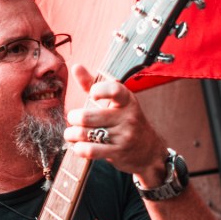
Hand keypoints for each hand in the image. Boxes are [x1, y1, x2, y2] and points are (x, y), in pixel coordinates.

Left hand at [64, 64, 169, 182]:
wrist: (149, 150)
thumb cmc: (125, 121)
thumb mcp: (115, 102)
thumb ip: (92, 85)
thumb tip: (75, 66)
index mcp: (127, 100)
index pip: (114, 90)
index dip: (98, 91)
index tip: (92, 96)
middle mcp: (127, 117)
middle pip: (87, 116)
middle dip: (73, 118)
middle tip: (73, 119)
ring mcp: (124, 136)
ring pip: (85, 134)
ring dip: (72, 134)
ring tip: (71, 134)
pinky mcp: (118, 153)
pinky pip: (90, 150)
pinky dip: (78, 148)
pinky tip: (79, 146)